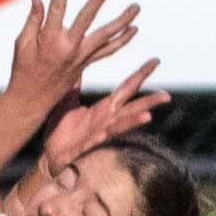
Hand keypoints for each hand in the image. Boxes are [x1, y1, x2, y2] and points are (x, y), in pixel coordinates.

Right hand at [6, 0, 140, 115]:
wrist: (33, 100)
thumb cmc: (23, 70)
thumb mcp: (21, 44)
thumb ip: (33, 21)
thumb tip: (38, 0)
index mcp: (49, 39)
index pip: (57, 8)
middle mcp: (68, 47)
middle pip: (87, 19)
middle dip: (97, 0)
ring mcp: (80, 57)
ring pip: (106, 36)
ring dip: (122, 21)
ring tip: (136, 8)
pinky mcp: (86, 64)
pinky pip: (107, 51)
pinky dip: (120, 40)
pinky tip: (132, 30)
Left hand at [39, 58, 167, 175]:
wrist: (49, 155)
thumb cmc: (59, 132)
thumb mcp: (67, 102)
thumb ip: (75, 85)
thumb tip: (77, 63)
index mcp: (103, 108)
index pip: (127, 87)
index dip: (141, 74)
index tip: (156, 60)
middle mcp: (108, 118)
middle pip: (133, 100)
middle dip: (149, 90)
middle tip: (166, 76)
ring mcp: (104, 129)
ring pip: (129, 116)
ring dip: (146, 107)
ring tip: (164, 97)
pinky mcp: (96, 140)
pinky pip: (115, 131)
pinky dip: (130, 124)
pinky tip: (145, 118)